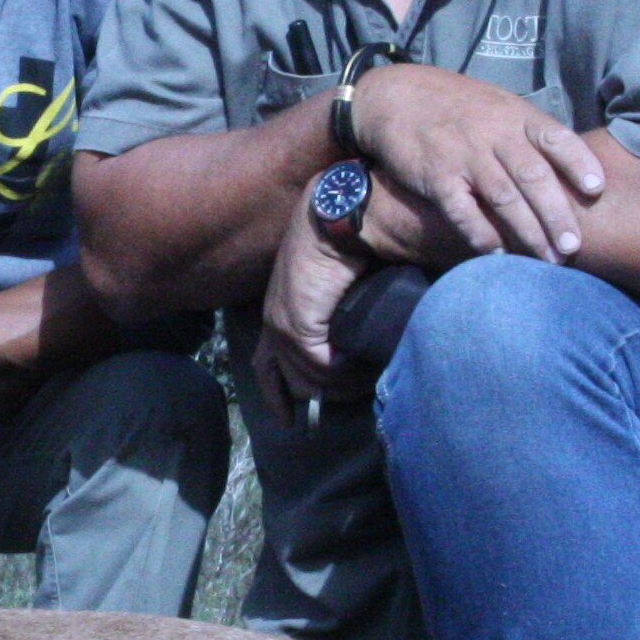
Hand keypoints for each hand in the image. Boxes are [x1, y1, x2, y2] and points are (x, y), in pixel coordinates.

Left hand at [259, 203, 373, 409]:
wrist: (342, 217)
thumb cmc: (349, 248)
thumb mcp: (340, 292)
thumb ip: (340, 322)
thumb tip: (357, 352)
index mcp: (280, 314)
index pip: (266, 368)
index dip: (279, 398)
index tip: (291, 422)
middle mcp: (273, 324)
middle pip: (293, 384)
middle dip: (327, 395)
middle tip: (359, 392)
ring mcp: (282, 326)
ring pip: (312, 381)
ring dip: (346, 384)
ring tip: (373, 372)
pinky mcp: (297, 325)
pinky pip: (324, 367)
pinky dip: (348, 370)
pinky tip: (366, 360)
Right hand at [352, 61, 604, 263]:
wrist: (397, 95)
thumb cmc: (457, 106)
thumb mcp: (498, 105)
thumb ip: (529, 133)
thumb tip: (572, 167)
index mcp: (515, 115)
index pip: (555, 137)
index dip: (579, 162)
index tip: (597, 189)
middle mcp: (494, 134)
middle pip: (534, 177)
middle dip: (557, 214)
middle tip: (574, 247)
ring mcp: (465, 155)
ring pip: (504, 198)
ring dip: (529, 232)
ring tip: (547, 259)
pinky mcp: (436, 176)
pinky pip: (464, 211)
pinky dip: (482, 235)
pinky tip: (498, 254)